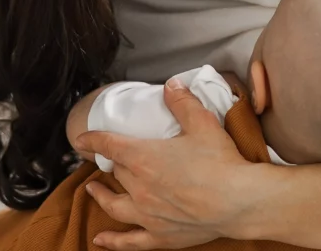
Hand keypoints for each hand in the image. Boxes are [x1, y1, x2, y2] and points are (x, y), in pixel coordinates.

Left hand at [75, 78, 267, 249]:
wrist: (239, 201)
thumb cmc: (221, 163)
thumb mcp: (201, 123)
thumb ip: (182, 101)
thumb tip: (171, 84)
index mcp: (142, 158)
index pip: (108, 145)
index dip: (92, 139)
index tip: (81, 139)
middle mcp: (138, 187)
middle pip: (116, 173)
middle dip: (112, 165)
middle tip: (111, 160)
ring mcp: (147, 214)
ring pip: (114, 205)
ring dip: (101, 196)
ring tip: (92, 190)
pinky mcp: (160, 235)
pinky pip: (130, 241)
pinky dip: (113, 241)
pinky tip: (101, 240)